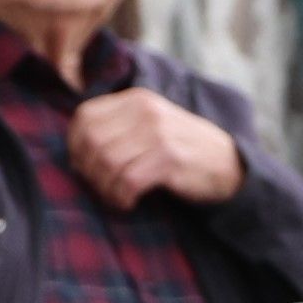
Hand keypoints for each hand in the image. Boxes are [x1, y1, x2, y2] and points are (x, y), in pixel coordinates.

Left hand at [65, 85, 245, 208]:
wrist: (228, 164)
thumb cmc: (180, 150)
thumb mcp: (149, 126)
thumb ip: (117, 128)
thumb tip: (75, 152)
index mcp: (135, 99)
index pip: (84, 118)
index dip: (76, 146)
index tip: (86, 168)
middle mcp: (145, 110)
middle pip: (92, 142)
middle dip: (89, 172)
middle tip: (103, 188)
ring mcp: (158, 133)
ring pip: (107, 163)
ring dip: (106, 189)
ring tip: (117, 197)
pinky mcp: (169, 158)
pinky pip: (127, 181)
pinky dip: (122, 198)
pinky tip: (129, 202)